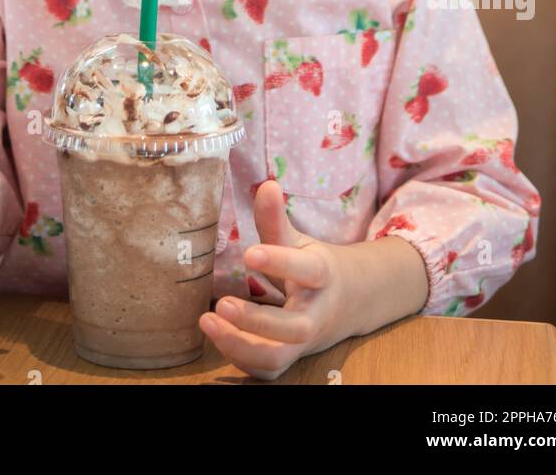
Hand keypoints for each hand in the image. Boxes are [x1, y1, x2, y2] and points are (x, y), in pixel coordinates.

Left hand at [199, 180, 352, 379]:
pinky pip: (267, 370)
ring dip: (241, 345)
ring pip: (278, 356)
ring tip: (208, 321)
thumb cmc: (314, 267)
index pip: (307, 270)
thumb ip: (277, 219)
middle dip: (256, 320)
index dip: (280, 262)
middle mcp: (315, 314)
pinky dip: (241, 358)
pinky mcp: (291, 359)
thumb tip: (266, 184)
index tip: (249, 253)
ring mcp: (303, 342)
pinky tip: (218, 335)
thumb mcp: (298, 240)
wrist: (347, 302)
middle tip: (221, 304)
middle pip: (293, 328)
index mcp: (322, 276)